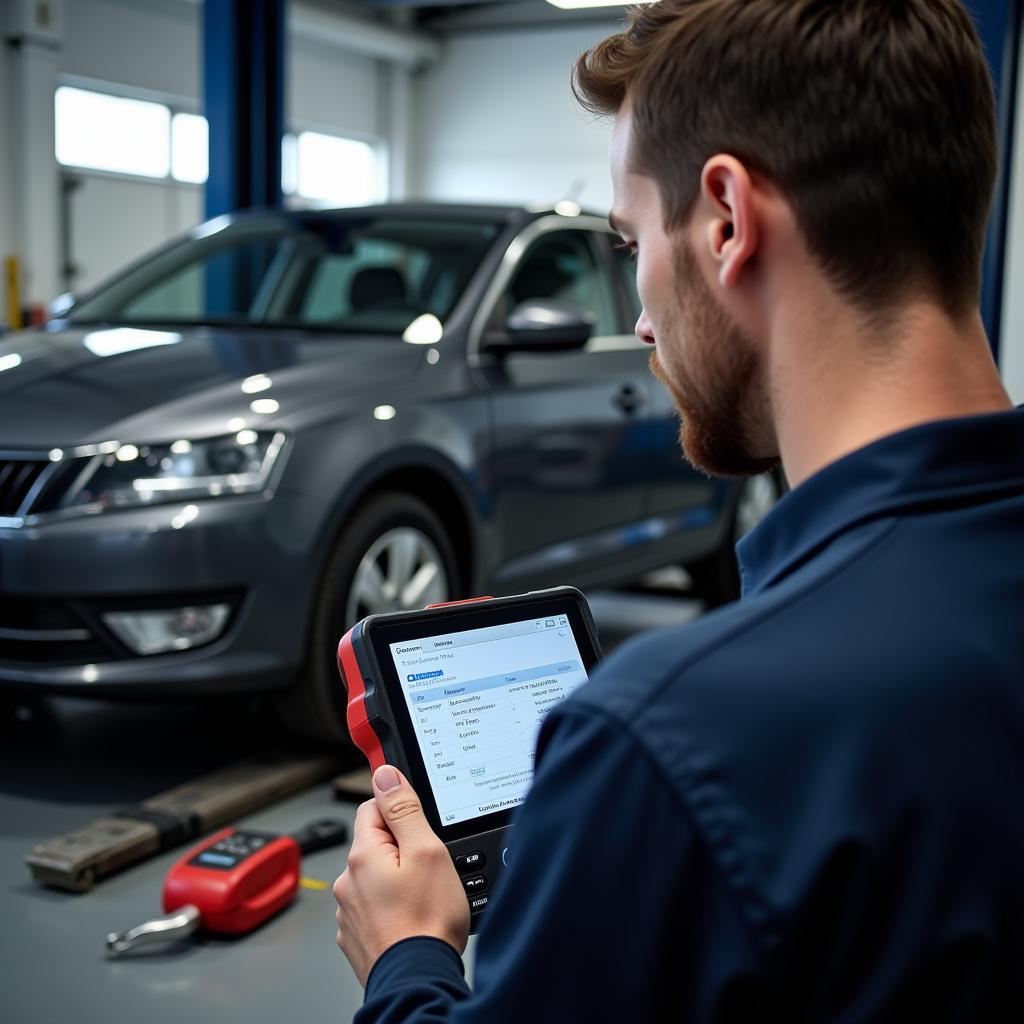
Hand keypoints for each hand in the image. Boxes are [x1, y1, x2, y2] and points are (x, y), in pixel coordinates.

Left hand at [333, 764, 470, 985]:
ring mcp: (349, 912)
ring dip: (396, 881)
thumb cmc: (426, 921)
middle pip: (375, 844)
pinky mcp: (357, 937)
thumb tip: (385, 775)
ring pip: (376, 878)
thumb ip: (404, 809)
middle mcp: (347, 882)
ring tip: (423, 899)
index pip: (373, 806)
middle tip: (429, 868)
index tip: (418, 823)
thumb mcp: (427, 850)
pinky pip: (375, 908)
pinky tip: (412, 919)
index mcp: (362, 855)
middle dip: (401, 849)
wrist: (417, 981)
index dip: (400, 810)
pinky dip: (391, 909)